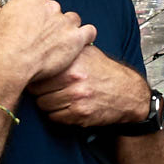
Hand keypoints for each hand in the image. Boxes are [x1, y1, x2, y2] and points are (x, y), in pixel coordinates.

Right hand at [0, 0, 95, 88]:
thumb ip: (0, 10)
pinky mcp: (76, 38)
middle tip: (40, 36)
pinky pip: (89, 31)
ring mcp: (65, 22)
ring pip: (72, 20)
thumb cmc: (1, 44)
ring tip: (57, 42)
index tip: (31, 20)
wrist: (12, 63)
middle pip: (55, 9)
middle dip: (49, 22)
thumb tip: (0, 9)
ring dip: (66, 29)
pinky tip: (78, 42)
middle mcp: (51, 5)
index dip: (34, 11)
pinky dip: (85, 36)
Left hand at [29, 44, 149, 127]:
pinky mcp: (80, 114)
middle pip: (37, 89)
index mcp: (72, 62)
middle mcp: (73, 79)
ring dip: (47, 103)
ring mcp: (76, 98)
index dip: (35, 75)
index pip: (38, 71)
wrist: (129, 93)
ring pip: (43, 105)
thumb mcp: (88, 53)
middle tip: (45, 89)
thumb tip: (42, 47)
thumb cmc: (106, 72)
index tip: (36, 76)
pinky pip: (55, 117)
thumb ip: (67, 49)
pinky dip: (57, 114)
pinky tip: (65, 106)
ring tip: (56, 97)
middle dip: (38, 90)